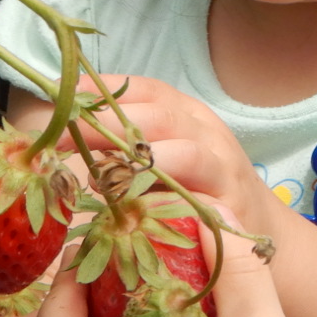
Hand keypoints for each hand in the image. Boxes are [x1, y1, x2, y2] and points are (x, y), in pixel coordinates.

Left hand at [65, 75, 269, 226]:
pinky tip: (138, 205)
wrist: (260, 227)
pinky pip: (201, 194)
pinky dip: (168, 195)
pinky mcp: (230, 199)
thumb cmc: (195, 190)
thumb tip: (61, 145)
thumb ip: (122, 151)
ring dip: (138, 160)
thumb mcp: (160, 161)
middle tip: (56, 138)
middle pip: (156, 114)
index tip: (57, 96)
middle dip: (103, 124)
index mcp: (182, 112)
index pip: (141, 88)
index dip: (99, 89)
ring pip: (183, 148)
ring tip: (100, 176)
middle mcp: (203, 129)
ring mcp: (221, 162)